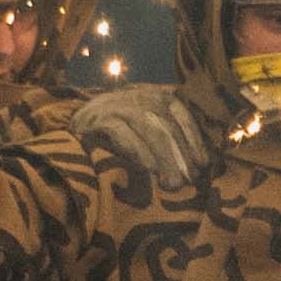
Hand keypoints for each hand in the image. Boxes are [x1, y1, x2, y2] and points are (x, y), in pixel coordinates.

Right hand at [72, 79, 214, 192]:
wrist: (79, 125)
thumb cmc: (121, 132)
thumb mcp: (147, 128)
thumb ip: (169, 137)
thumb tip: (196, 166)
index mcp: (156, 97)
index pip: (181, 114)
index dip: (194, 140)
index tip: (202, 164)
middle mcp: (140, 97)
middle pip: (167, 127)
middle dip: (180, 156)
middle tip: (187, 182)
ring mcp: (119, 106)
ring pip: (150, 131)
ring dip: (164, 159)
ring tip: (172, 184)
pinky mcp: (100, 120)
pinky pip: (124, 135)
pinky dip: (139, 152)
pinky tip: (149, 170)